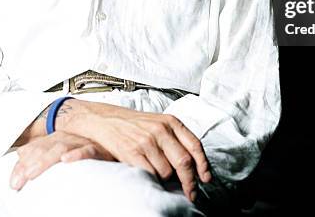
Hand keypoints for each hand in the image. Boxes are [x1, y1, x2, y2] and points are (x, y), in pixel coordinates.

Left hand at [10, 130, 111, 190]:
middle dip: (33, 160)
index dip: (23, 164)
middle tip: (22, 177)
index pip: (36, 148)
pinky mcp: (99, 148)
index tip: (14, 183)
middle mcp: (69, 138)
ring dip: (46, 158)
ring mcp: (83, 142)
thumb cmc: (88, 150)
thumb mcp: (62, 154)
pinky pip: (88, 149)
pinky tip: (67, 159)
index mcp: (58, 139)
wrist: (115, 145)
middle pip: (47, 146)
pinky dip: (77, 154)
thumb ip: (41, 156)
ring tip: (33, 172)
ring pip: (63, 146)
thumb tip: (19, 162)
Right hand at [71, 109, 212, 202]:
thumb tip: (194, 165)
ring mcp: (148, 141)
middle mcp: (161, 130)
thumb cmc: (136, 125)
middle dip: (190, 182)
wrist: (107, 120)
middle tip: (192, 194)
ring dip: (167, 180)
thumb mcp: (160, 124)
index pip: (195, 145)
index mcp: (172, 122)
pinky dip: (153, 180)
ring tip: (161, 177)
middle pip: (184, 162)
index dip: (203, 165)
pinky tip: (151, 177)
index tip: (206, 179)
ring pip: (167, 172)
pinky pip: (151, 174)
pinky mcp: (134, 152)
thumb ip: (176, 139)